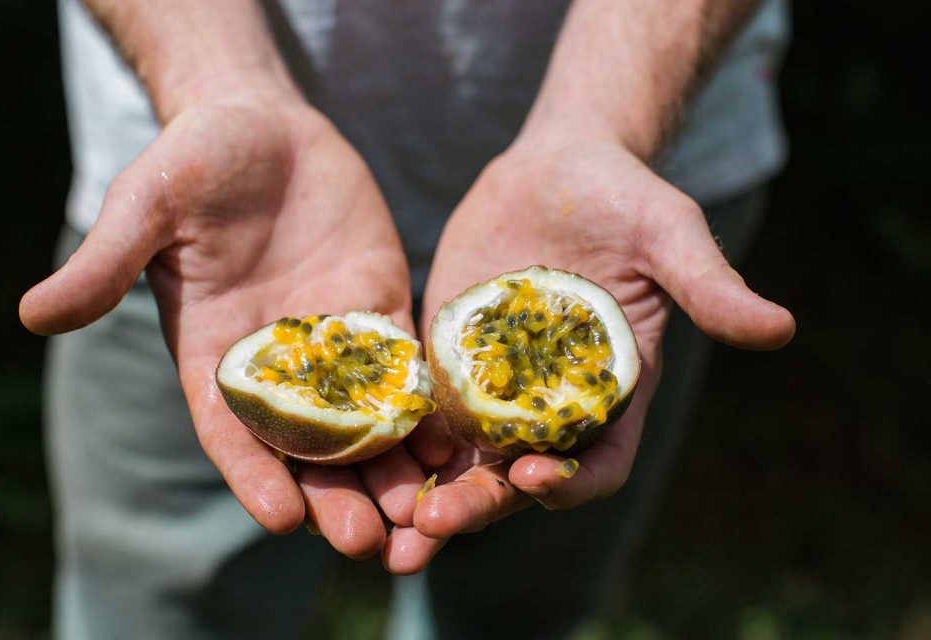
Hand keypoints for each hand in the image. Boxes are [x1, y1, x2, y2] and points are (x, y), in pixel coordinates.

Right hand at [20, 92, 449, 558]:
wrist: (261, 124)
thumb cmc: (192, 161)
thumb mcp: (143, 207)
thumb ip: (104, 263)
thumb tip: (32, 315)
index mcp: (214, 353)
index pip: (231, 430)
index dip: (254, 475)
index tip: (282, 520)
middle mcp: (277, 360)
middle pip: (307, 444)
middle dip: (335, 494)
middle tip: (368, 540)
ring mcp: (334, 336)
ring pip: (364, 417)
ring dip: (389, 466)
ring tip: (420, 512)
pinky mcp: (379, 304)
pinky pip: (404, 361)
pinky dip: (422, 402)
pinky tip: (449, 439)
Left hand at [404, 138, 794, 556]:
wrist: (560, 166)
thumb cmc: (626, 199)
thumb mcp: (670, 235)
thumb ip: (710, 285)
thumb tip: (780, 330)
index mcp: (612, 389)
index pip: (598, 462)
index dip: (571, 481)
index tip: (534, 479)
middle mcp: (552, 400)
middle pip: (519, 475)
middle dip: (482, 504)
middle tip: (433, 526)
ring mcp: (496, 382)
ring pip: (463, 456)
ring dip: (429, 492)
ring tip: (389, 518)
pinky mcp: (451, 353)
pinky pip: (423, 405)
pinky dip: (400, 435)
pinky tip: (362, 447)